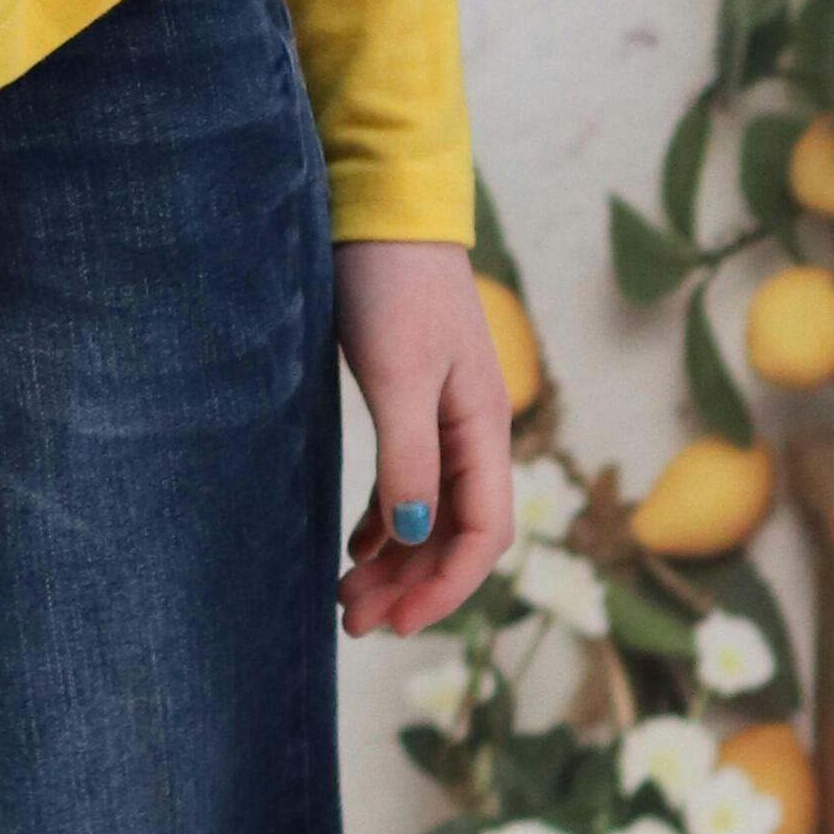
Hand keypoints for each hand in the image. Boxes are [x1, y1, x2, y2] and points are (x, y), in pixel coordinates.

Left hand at [332, 240, 514, 638]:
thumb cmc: (391, 285)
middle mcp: (471, 430)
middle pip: (455, 533)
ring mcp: (443, 417)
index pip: (484, 533)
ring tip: (348, 600)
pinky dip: (384, 522)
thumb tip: (409, 535)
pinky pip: (407, 483)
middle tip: (354, 624)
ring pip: (429, 512)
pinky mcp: (411, 399)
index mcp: (482, 427)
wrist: (381, 209)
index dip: (445, 588)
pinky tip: (357, 548)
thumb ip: (408, 457)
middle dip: (412, 586)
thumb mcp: (397, 374)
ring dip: (395, 562)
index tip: (395, 625)